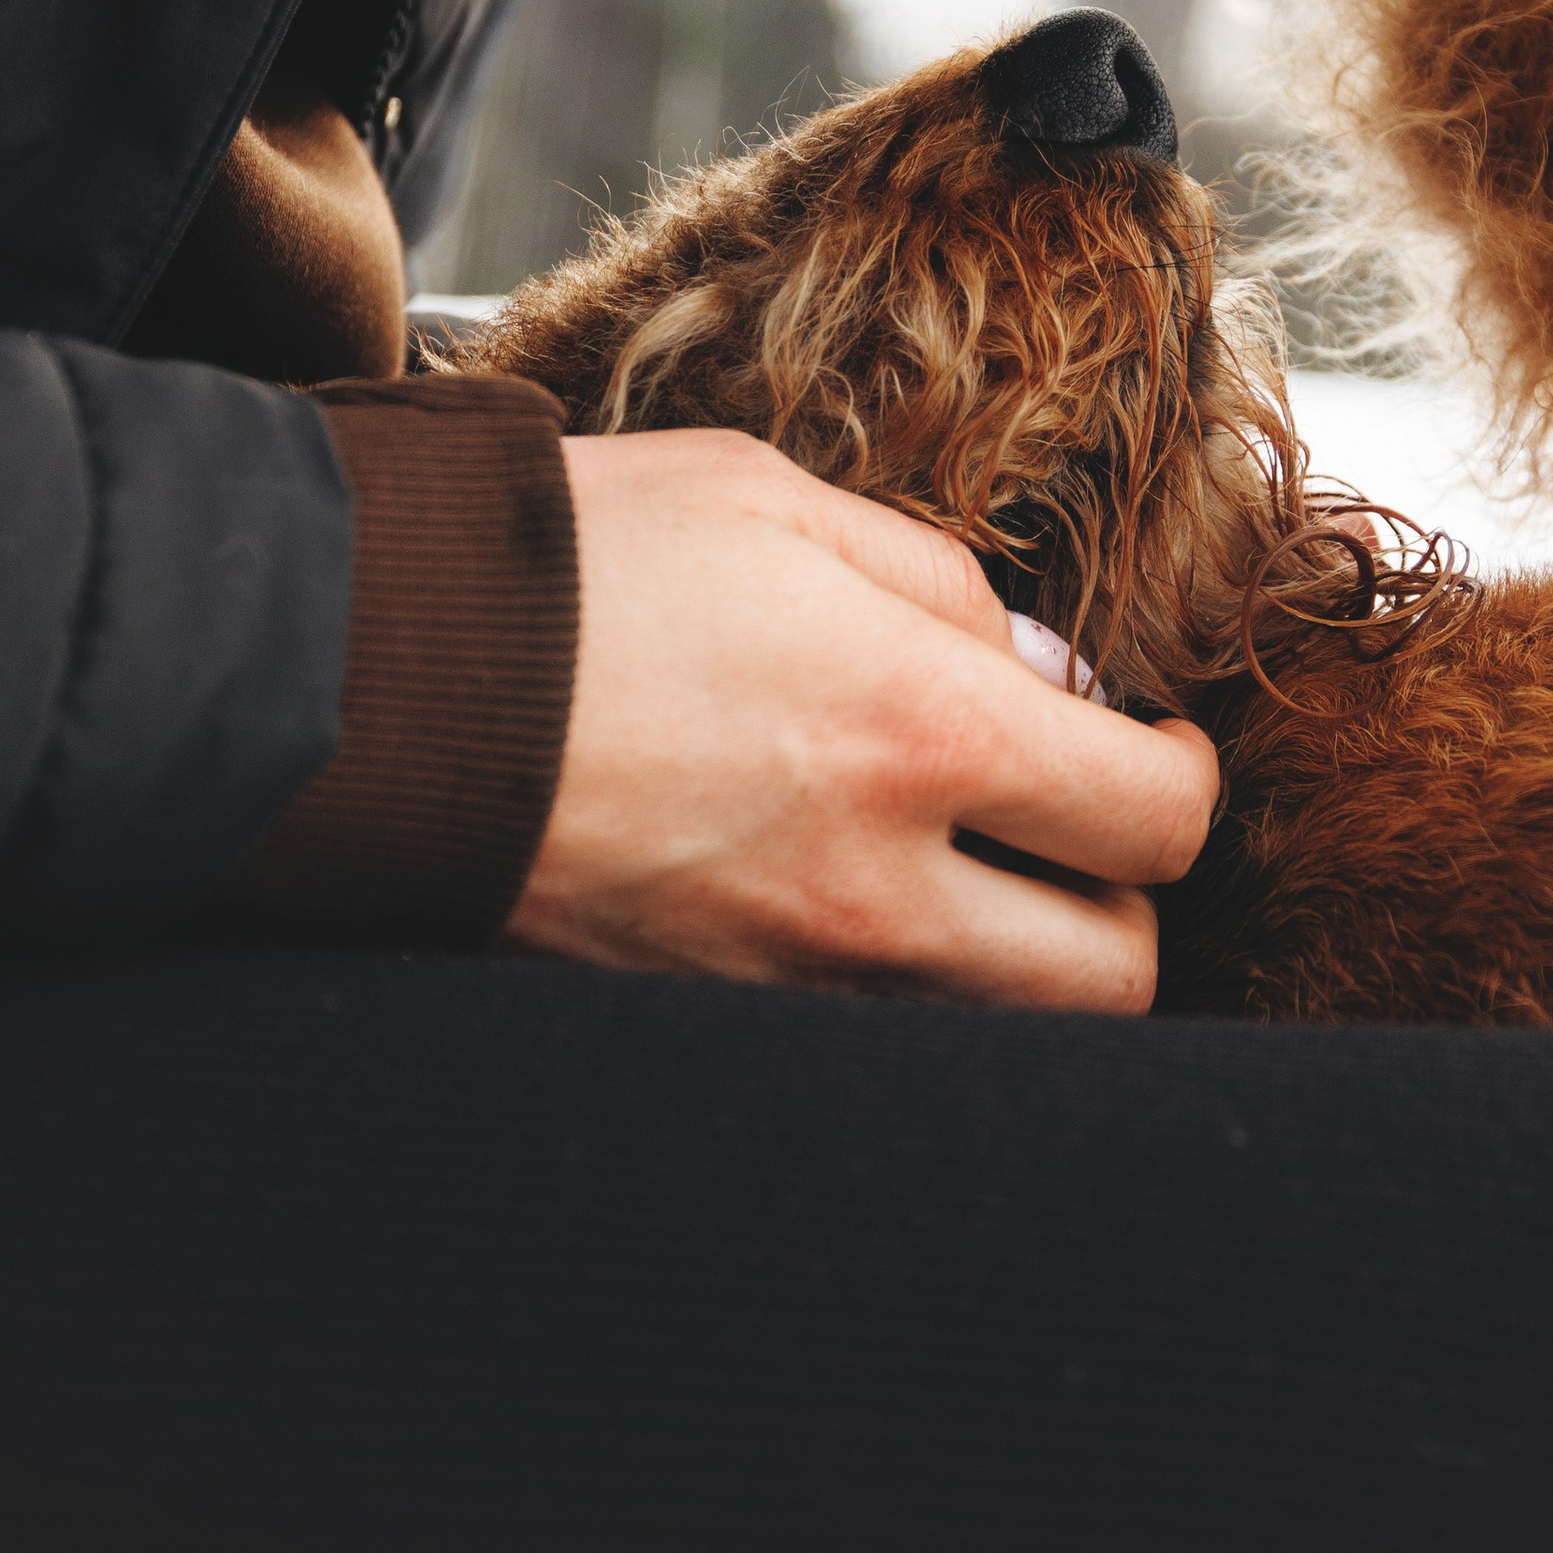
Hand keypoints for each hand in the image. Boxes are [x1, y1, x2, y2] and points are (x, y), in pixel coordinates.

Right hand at [507, 431, 1218, 1009]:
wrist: (371, 679)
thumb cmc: (574, 565)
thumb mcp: (778, 502)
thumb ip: (943, 587)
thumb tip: (1048, 680)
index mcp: (921, 729)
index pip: (1158, 818)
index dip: (1180, 779)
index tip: (1145, 744)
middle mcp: (876, 889)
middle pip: (1113, 977)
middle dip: (1121, 907)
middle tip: (1073, 830)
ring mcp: (787, 980)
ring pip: (996, 1036)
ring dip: (1014, 967)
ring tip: (964, 872)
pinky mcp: (703, 1023)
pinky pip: (863, 1050)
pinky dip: (889, 999)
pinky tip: (842, 907)